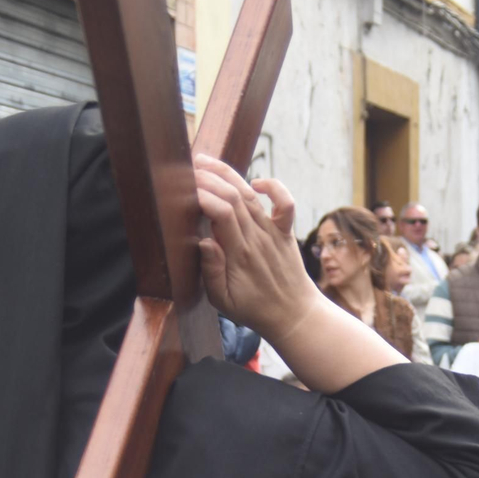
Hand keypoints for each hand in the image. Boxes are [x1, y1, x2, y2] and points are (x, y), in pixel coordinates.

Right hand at [193, 154, 319, 340]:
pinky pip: (285, 203)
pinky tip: (255, 181)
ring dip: (228, 174)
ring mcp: (273, 233)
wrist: (294, 315)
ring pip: (251, 195)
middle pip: (233, 197)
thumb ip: (211, 272)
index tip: (184, 191)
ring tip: (204, 162)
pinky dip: (274, 186)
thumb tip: (204, 241)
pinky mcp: (285, 231)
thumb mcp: (223, 302)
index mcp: (239, 255)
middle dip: (209, 179)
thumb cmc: (254, 310)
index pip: (221, 214)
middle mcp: (257, 238)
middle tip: (187, 170)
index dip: (203, 197)